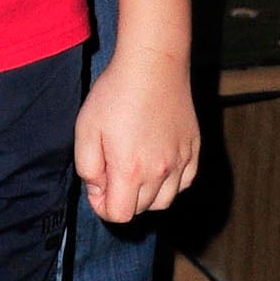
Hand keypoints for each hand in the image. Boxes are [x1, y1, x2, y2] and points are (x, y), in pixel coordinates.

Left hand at [73, 44, 198, 223]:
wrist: (152, 66)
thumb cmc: (115, 95)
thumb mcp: (85, 129)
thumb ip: (87, 167)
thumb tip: (98, 189)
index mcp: (130, 170)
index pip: (119, 214)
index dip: (102, 206)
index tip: (96, 186)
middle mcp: (160, 172)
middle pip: (141, 209)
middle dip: (122, 198)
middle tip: (110, 169)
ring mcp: (181, 161)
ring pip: (165, 201)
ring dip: (146, 196)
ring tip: (133, 170)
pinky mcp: (194, 149)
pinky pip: (185, 182)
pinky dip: (171, 184)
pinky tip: (157, 165)